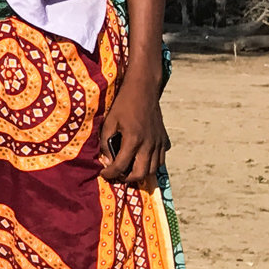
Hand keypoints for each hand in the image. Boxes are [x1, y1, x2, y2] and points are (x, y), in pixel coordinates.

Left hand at [100, 67, 168, 186]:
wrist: (143, 89)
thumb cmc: (122, 104)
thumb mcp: (109, 122)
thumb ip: (106, 143)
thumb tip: (107, 160)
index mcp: (133, 140)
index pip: (121, 166)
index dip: (110, 173)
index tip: (104, 173)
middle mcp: (149, 144)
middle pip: (141, 173)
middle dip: (127, 179)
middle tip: (117, 175)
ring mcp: (159, 142)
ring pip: (153, 168)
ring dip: (141, 173)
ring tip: (128, 169)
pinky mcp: (164, 138)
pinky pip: (161, 158)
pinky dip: (152, 163)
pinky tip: (141, 158)